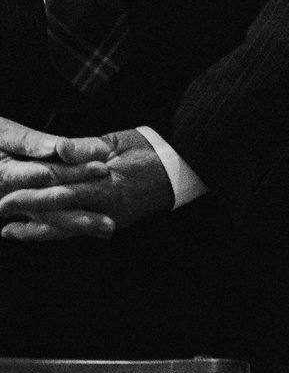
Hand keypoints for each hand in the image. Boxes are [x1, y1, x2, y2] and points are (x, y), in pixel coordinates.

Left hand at [0, 130, 175, 241]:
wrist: (185, 166)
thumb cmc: (151, 148)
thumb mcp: (117, 141)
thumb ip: (85, 146)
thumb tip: (59, 148)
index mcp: (107, 186)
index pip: (62, 193)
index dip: (31, 197)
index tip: (6, 197)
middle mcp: (108, 208)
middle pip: (59, 215)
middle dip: (27, 215)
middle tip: (1, 212)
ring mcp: (113, 218)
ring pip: (68, 229)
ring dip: (37, 230)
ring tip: (9, 229)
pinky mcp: (116, 220)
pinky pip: (81, 229)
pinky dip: (58, 231)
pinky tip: (38, 230)